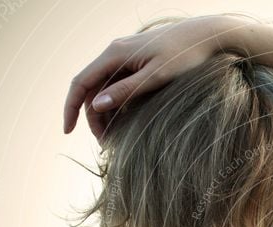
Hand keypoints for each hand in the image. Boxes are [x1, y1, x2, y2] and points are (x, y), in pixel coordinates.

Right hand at [63, 15, 230, 139]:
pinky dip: (117, 104)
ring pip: (104, 88)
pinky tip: (126, 122)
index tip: (67, 132)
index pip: (81, 83)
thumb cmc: (185, 56)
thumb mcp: (156, 77)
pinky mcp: (136, 61)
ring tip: (116, 138)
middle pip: (92, 89)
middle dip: (93, 118)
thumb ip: (126, 91)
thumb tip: (97, 106)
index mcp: (114, 55)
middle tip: (106, 144)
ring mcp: (125, 56)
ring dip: (106, 113)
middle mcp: (114, 53)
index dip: (71, 108)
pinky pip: (118, 84)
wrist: (205, 36)